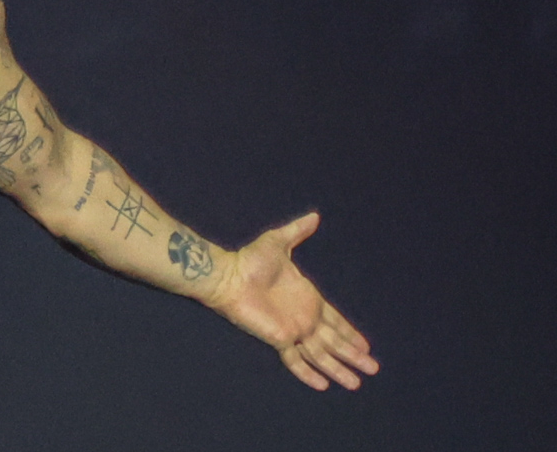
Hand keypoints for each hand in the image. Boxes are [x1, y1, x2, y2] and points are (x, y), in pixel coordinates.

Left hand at [209, 212, 379, 389]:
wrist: (228, 275)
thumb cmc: (249, 260)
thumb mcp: (278, 242)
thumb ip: (297, 231)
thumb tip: (314, 216)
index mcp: (308, 298)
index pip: (335, 321)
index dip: (350, 332)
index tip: (366, 345)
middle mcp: (304, 317)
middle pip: (334, 341)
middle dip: (353, 355)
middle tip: (373, 368)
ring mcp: (292, 330)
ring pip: (321, 354)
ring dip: (339, 368)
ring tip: (356, 383)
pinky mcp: (278, 338)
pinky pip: (296, 359)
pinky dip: (308, 372)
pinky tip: (323, 385)